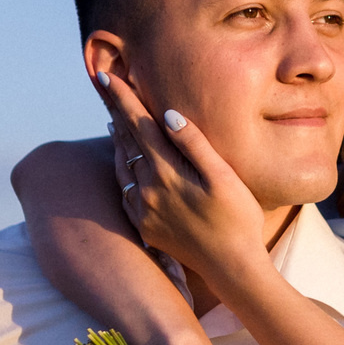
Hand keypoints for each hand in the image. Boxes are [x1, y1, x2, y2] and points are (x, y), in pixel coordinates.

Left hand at [94, 72, 272, 287]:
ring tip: (114, 120)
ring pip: (122, 166)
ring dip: (118, 140)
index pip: (138, 125)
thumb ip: (194, 144)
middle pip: (126, 141)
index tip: (106, 75)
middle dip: (116, 111)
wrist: (231, 269)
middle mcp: (147, 190)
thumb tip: (167, 114)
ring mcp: (143, 210)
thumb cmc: (238, 219)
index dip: (122, 98)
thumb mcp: (223, 177)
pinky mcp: (145, 227)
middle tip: (105, 86)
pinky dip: (122, 170)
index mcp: (167, 172)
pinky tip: (125, 165)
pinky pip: (124, 191)